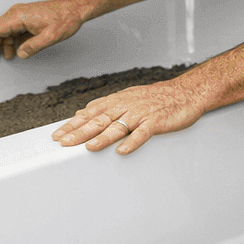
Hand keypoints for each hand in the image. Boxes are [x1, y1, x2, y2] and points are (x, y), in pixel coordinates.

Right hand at [0, 0, 84, 59]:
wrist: (74, 9)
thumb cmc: (64, 18)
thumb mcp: (49, 37)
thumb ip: (32, 47)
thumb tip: (20, 53)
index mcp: (19, 16)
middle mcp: (17, 13)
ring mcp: (21, 15)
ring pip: (4, 30)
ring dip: (2, 43)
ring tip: (4, 56)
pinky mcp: (26, 18)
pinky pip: (13, 29)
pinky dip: (11, 39)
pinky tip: (14, 49)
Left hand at [52, 79, 206, 153]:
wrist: (185, 92)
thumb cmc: (156, 97)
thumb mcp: (127, 97)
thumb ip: (106, 106)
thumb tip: (83, 112)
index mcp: (117, 101)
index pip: (90, 113)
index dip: (73, 124)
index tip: (57, 135)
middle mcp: (126, 106)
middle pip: (99, 120)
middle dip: (79, 132)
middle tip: (64, 142)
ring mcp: (141, 114)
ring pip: (118, 127)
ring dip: (102, 137)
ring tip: (89, 147)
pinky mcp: (156, 121)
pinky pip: (143, 133)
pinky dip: (133, 142)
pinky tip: (122, 151)